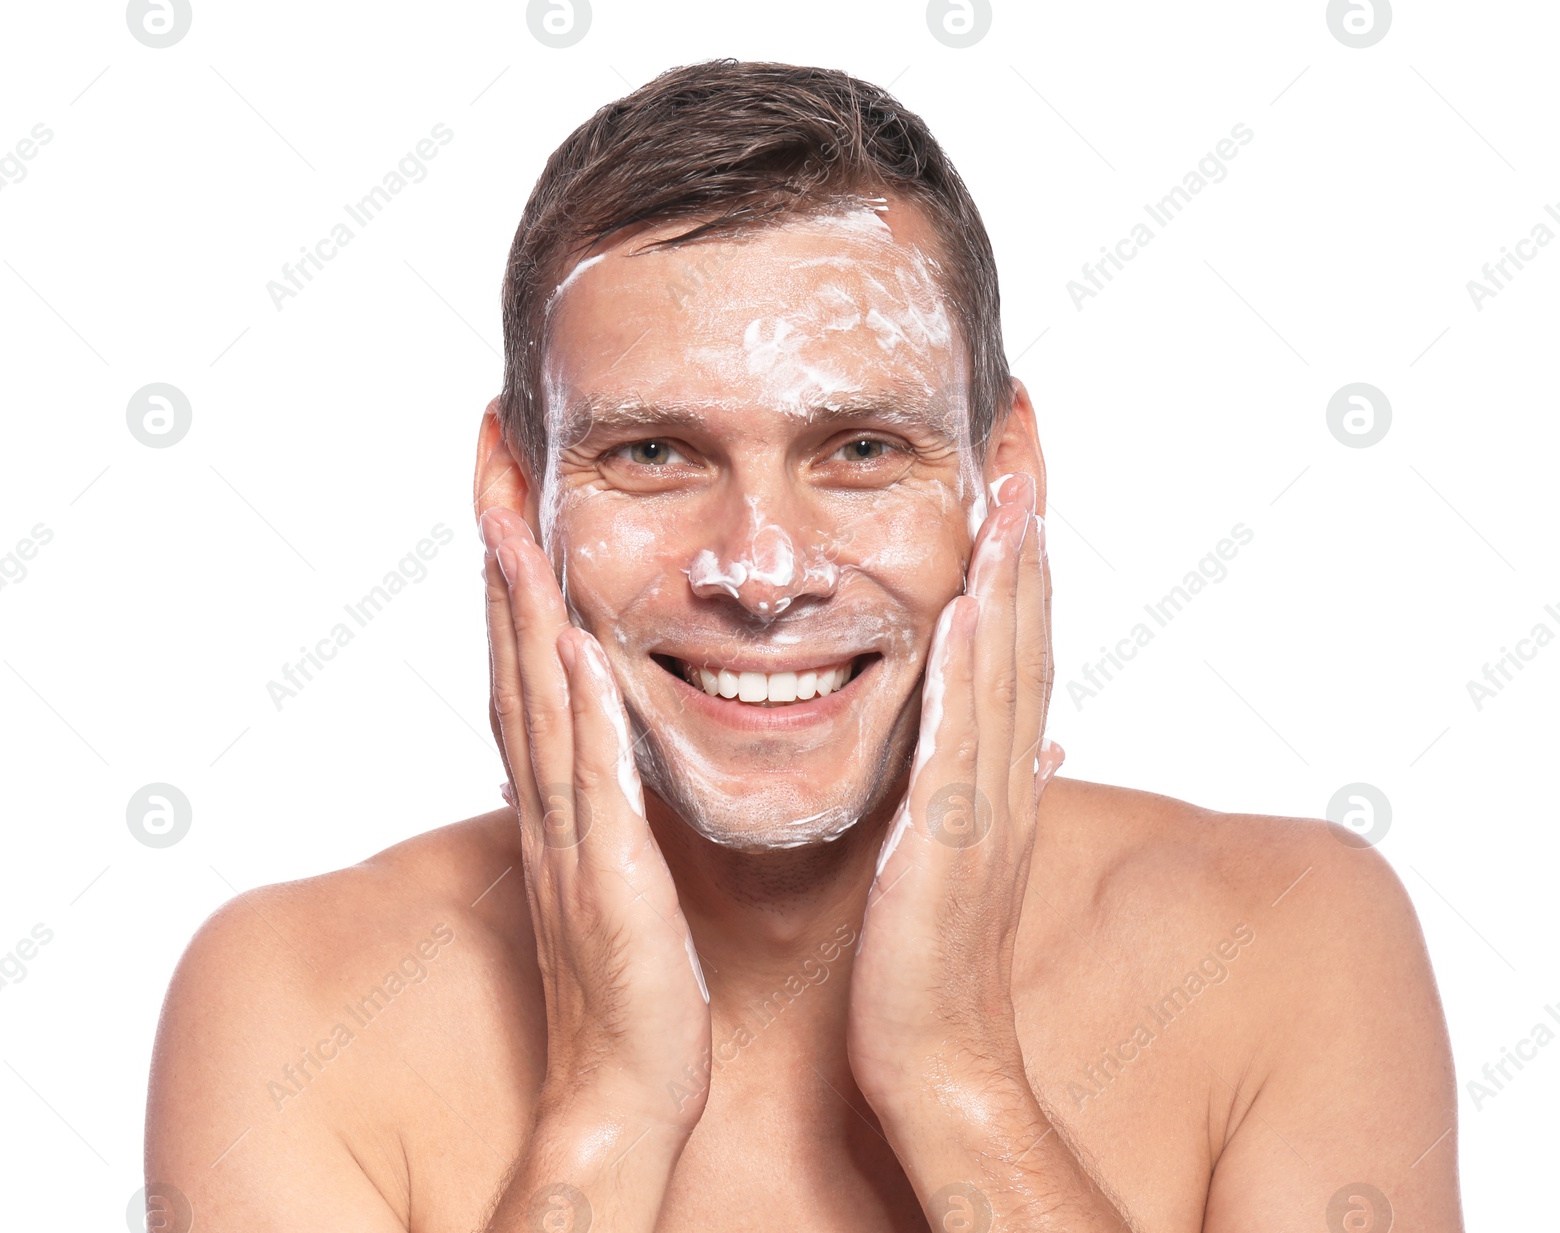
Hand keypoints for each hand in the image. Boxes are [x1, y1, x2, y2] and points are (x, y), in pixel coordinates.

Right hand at [481, 507, 711, 1135]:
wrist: (628, 1090)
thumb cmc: (634, 986)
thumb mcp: (612, 872)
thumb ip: (603, 802)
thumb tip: (611, 736)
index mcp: (558, 805)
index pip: (525, 673)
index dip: (511, 585)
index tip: (507, 503)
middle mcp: (551, 810)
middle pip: (513, 665)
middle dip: (501, 564)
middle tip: (489, 469)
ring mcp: (572, 842)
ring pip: (539, 706)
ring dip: (524, 612)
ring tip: (512, 522)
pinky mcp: (611, 880)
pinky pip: (594, 782)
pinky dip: (583, 713)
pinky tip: (580, 647)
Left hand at [847, 471, 1060, 1114]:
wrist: (934, 1055)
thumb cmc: (932, 956)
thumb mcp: (969, 853)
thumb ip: (1001, 785)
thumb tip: (1042, 739)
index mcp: (1003, 775)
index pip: (1021, 647)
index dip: (1025, 562)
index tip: (1018, 481)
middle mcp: (1006, 778)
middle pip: (1025, 638)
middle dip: (1027, 539)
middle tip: (1026, 447)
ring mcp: (984, 809)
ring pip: (1003, 674)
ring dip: (1007, 582)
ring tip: (1008, 496)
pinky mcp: (945, 845)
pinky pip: (957, 745)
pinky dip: (962, 674)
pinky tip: (959, 610)